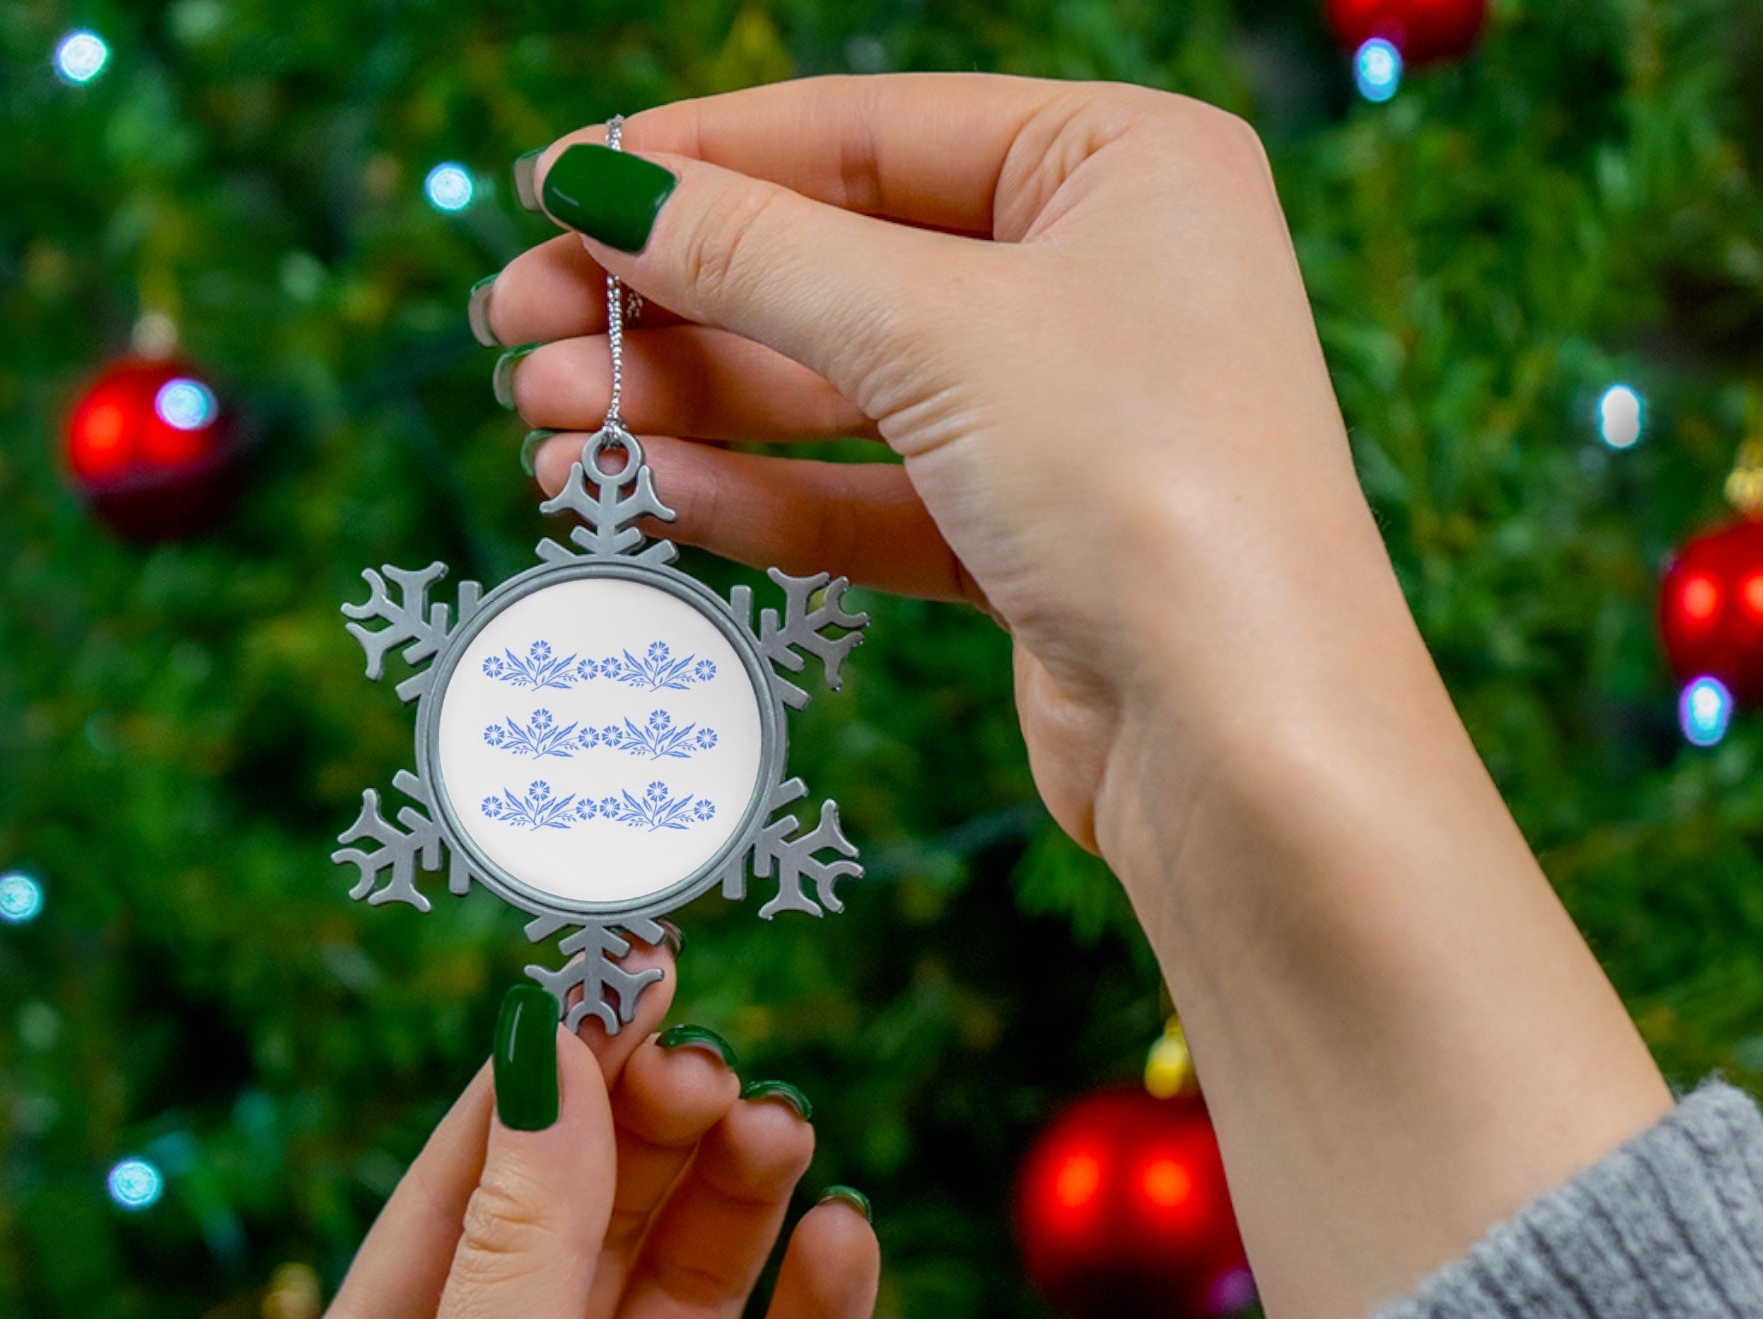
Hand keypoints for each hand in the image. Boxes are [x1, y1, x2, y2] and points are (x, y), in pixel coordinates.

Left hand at [272, 965, 877, 1318]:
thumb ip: (521, 1245)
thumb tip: (546, 1045)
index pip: (470, 1185)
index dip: (546, 1075)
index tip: (620, 970)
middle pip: (593, 1221)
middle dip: (650, 1134)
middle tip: (714, 1067)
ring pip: (692, 1289)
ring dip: (737, 1203)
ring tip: (780, 1131)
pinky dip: (819, 1315)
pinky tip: (845, 1242)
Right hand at [486, 76, 1667, 1318]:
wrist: (1248, 742)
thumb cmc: (1143, 483)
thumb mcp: (935, 331)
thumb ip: (755, 254)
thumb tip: (596, 186)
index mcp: (1120, 166)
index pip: (867, 132)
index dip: (700, 160)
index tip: (552, 191)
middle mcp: (1101, 282)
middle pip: (840, 268)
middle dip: (673, 303)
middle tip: (515, 331)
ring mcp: (1067, 422)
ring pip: (842, 396)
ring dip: (691, 407)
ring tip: (543, 424)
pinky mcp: (1032, 547)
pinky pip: (871, 499)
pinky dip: (761, 495)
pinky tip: (644, 489)